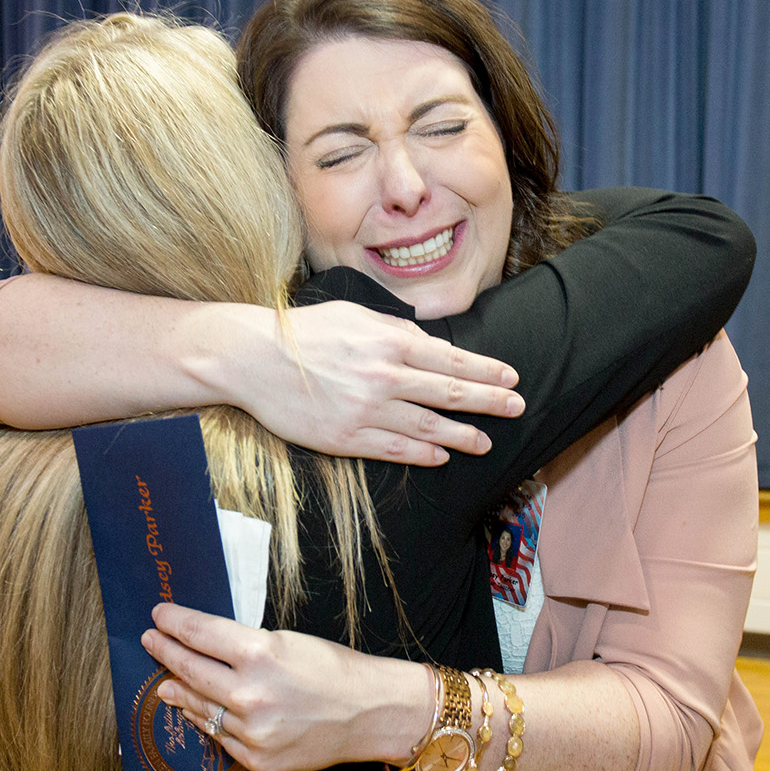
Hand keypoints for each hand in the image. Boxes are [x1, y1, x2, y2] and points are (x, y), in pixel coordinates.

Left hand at [140, 603, 430, 770]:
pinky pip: (218, 736)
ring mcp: (251, 731)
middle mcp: (249, 693)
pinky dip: (203, 719)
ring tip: (164, 681)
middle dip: (165, 651)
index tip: (158, 615)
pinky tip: (194, 709)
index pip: (199, 633)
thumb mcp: (286, 641)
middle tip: (150, 640)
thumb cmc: (332, 668)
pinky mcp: (256, 758)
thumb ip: (240, 647)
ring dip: (178, 690)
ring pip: (198, 706)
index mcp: (259, 653)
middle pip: (189, 669)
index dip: (174, 622)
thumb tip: (198, 648)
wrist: (369, 712)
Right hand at [231, 301, 524, 465]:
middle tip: (517, 407)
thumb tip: (430, 344)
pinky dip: (423, 454)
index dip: (485, 371)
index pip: (450, 359)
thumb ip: (395, 329)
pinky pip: (394, 449)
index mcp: (389, 342)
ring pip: (427, 427)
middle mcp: (383, 376)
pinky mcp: (345, 437)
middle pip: (449, 393)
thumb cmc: (303, 332)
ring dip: (462, 434)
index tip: (511, 378)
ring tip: (486, 442)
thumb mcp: (355, 315)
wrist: (252, 359)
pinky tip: (442, 456)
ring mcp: (365, 410)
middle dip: (489, 401)